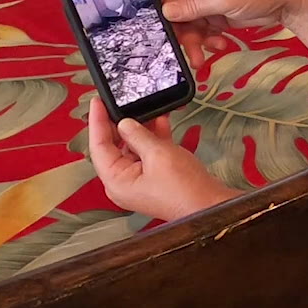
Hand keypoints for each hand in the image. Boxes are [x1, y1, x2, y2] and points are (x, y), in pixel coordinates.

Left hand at [86, 97, 238, 221]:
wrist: (209, 204)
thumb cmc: (185, 189)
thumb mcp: (158, 153)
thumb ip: (138, 135)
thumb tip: (125, 123)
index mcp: (116, 181)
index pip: (99, 146)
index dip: (97, 121)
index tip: (97, 102)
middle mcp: (123, 183)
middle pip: (114, 146)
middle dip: (120, 124)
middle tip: (119, 102)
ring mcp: (139, 181)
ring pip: (132, 148)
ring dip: (140, 129)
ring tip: (145, 109)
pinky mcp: (154, 178)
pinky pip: (147, 154)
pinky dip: (152, 138)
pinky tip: (159, 122)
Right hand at [152, 0, 307, 71]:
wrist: (288, 1)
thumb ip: (193, 6)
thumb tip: (165, 11)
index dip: (149, 2)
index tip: (145, 25)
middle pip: (171, 11)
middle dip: (175, 32)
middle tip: (178, 50)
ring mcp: (207, 3)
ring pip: (187, 26)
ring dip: (192, 43)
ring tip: (200, 59)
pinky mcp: (217, 17)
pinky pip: (203, 32)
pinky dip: (207, 42)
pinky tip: (218, 46)